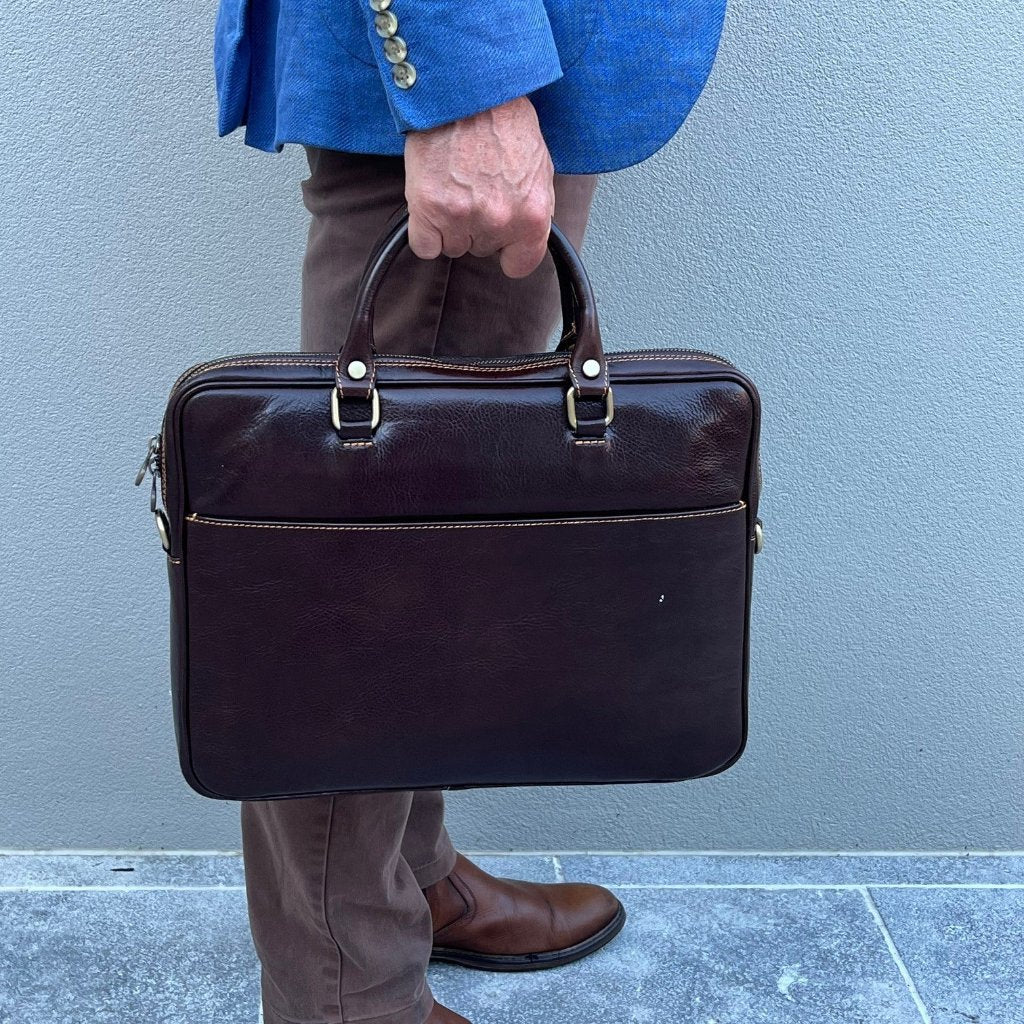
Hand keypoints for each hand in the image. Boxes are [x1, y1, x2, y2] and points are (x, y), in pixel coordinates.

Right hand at [403, 96, 554, 278]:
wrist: (466, 89)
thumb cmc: (503, 120)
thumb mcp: (539, 167)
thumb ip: (533, 208)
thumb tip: (525, 236)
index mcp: (532, 216)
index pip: (521, 265)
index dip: (508, 251)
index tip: (501, 241)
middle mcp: (499, 221)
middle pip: (482, 250)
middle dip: (478, 226)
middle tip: (474, 188)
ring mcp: (462, 217)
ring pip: (453, 247)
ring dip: (450, 226)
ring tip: (454, 187)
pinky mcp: (428, 208)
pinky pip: (424, 246)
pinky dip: (425, 231)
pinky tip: (432, 202)